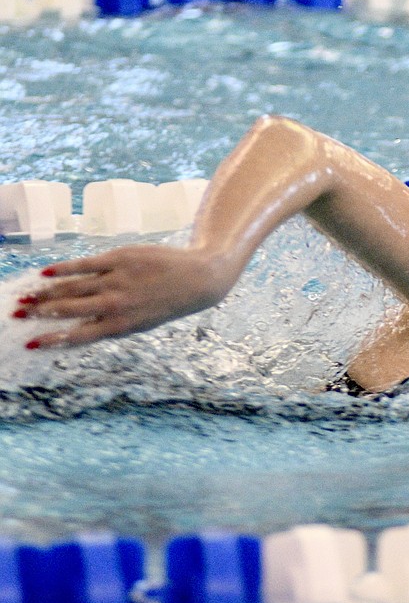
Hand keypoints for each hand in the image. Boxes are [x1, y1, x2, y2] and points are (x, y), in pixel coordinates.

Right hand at [14, 244, 234, 348]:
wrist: (197, 279)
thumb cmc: (165, 303)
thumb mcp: (140, 323)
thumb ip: (109, 325)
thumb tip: (75, 330)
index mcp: (121, 325)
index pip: (78, 336)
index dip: (52, 340)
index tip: (29, 344)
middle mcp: (116, 304)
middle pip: (68, 310)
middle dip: (40, 313)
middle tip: (16, 313)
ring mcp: (117, 280)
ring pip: (72, 287)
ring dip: (44, 293)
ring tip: (25, 296)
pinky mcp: (120, 258)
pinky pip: (85, 265)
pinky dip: (63, 270)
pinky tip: (45, 274)